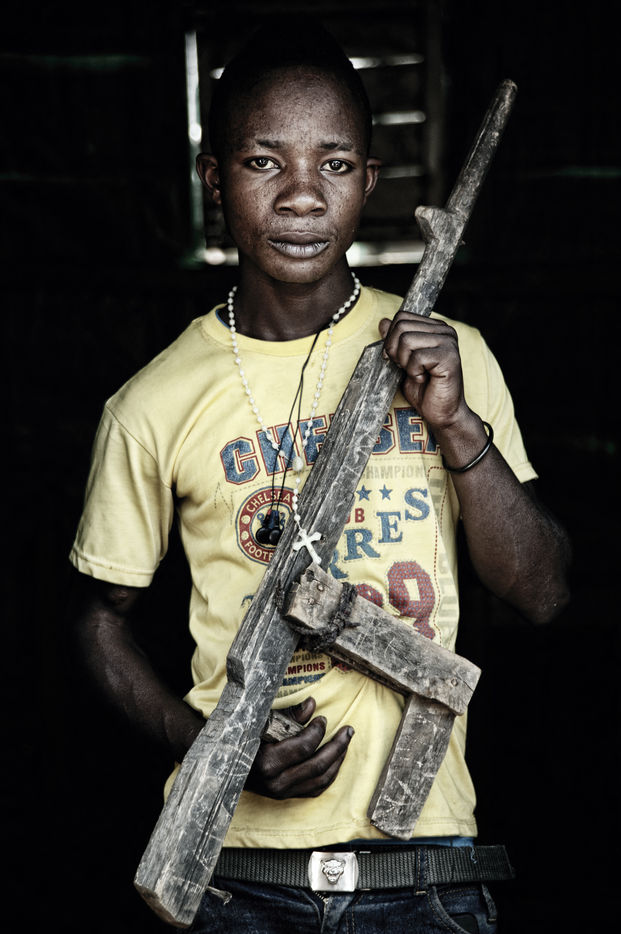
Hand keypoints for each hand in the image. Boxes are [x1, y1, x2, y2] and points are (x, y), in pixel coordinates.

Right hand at [246, 697, 353, 798]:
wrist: (224, 768)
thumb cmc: (242, 741)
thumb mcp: (262, 724)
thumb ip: (288, 716)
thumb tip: (312, 704)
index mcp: (267, 762)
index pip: (303, 748)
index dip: (317, 731)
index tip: (323, 719)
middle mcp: (276, 782)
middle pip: (317, 765)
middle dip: (337, 746)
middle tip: (348, 730)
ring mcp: (282, 793)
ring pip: (320, 779)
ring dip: (337, 760)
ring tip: (346, 743)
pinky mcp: (286, 797)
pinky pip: (316, 789)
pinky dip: (329, 774)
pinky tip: (336, 760)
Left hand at [379, 313, 468, 430]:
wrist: (443, 413)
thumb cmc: (424, 390)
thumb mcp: (403, 362)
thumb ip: (395, 341)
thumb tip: (383, 322)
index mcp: (435, 328)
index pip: (402, 317)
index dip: (391, 339)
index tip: (398, 359)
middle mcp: (445, 331)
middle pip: (402, 326)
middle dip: (395, 351)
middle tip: (406, 368)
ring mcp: (449, 342)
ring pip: (407, 340)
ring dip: (405, 362)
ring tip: (417, 373)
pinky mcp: (450, 357)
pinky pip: (417, 357)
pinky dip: (414, 372)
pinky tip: (424, 379)